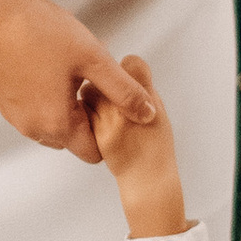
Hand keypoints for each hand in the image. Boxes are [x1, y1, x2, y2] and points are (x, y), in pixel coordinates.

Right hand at [0, 0, 157, 160]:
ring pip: (54, 127)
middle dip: (88, 120)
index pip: (93, 153)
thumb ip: (124, 91)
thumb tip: (147, 115)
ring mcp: (15, 117)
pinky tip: (54, 70)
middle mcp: (32, 128)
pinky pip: (35, 114)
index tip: (109, 102)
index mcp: (56, 124)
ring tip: (74, 74)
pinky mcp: (5, 103)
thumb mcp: (94, 59)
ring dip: (69, 110)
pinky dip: (49, 101)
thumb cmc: (44, 31)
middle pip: (73, 141)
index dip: (108, 130)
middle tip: (93, 84)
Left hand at [84, 52, 189, 231]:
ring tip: (103, 106)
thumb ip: (142, 86)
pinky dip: (86, 110)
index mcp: (147, 97)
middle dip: (104, 77)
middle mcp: (128, 107)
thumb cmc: (155, 142)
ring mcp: (110, 121)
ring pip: (89, 91)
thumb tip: (122, 63)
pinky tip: (95, 119)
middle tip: (109, 88)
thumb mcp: (158, 109)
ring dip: (93, 94)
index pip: (131, 63)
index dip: (125, 66)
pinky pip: (82, 111)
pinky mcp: (96, 135)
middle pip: (104, 73)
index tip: (123, 72)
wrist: (147, 177)